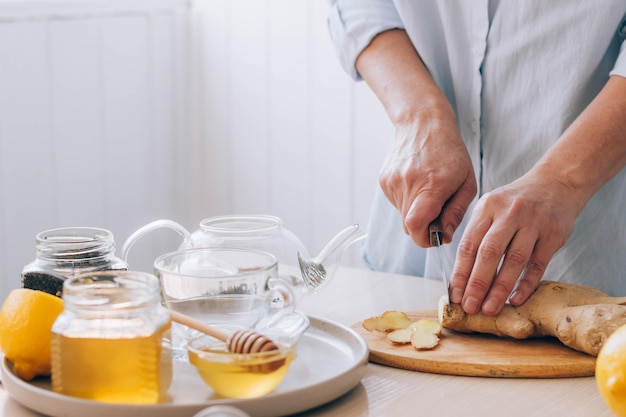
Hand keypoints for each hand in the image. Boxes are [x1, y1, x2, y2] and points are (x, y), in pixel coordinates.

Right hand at [378, 108, 476, 247]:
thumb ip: (456, 213)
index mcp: (432, 186)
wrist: (423, 124)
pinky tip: (417, 182)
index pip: (416, 226)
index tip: (436, 237)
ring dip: (416, 211)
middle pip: (409, 226)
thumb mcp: (467, 183)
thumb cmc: (450, 152)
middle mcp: (408, 184)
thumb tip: (445, 237)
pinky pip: (396, 203)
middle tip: (438, 212)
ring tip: (427, 190)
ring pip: (403, 215)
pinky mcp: (384, 180)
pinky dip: (408, 200)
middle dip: (424, 227)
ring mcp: (392, 182)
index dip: (424, 239)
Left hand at [449, 170, 579, 315]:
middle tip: (470, 307)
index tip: (455, 295)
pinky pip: (538, 263)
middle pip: (488, 253)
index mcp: (487, 208)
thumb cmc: (516, 203)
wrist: (556, 183)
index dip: (461, 272)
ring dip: (500, 287)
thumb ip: (477, 234)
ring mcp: (533, 223)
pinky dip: (526, 283)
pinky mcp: (553, 234)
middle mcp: (508, 214)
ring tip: (490, 308)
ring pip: (514, 259)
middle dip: (477, 283)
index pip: (469, 245)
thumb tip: (462, 276)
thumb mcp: (491, 208)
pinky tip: (515, 299)